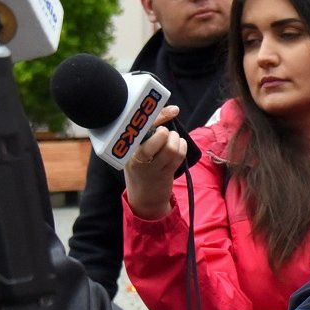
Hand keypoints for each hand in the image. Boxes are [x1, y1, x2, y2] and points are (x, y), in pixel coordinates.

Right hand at [122, 105, 185, 220]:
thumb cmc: (141, 169)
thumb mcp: (136, 152)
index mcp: (127, 148)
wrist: (144, 198)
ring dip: (176, 140)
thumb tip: (169, 111)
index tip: (174, 110)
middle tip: (165, 134)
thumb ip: (147, 133)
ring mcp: (151, 167)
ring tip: (173, 141)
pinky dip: (182, 148)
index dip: (160, 116)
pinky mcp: (164, 174)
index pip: (142, 127)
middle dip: (166, 132)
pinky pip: (178, 156)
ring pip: (171, 147)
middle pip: (157, 137)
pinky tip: (179, 148)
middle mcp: (136, 157)